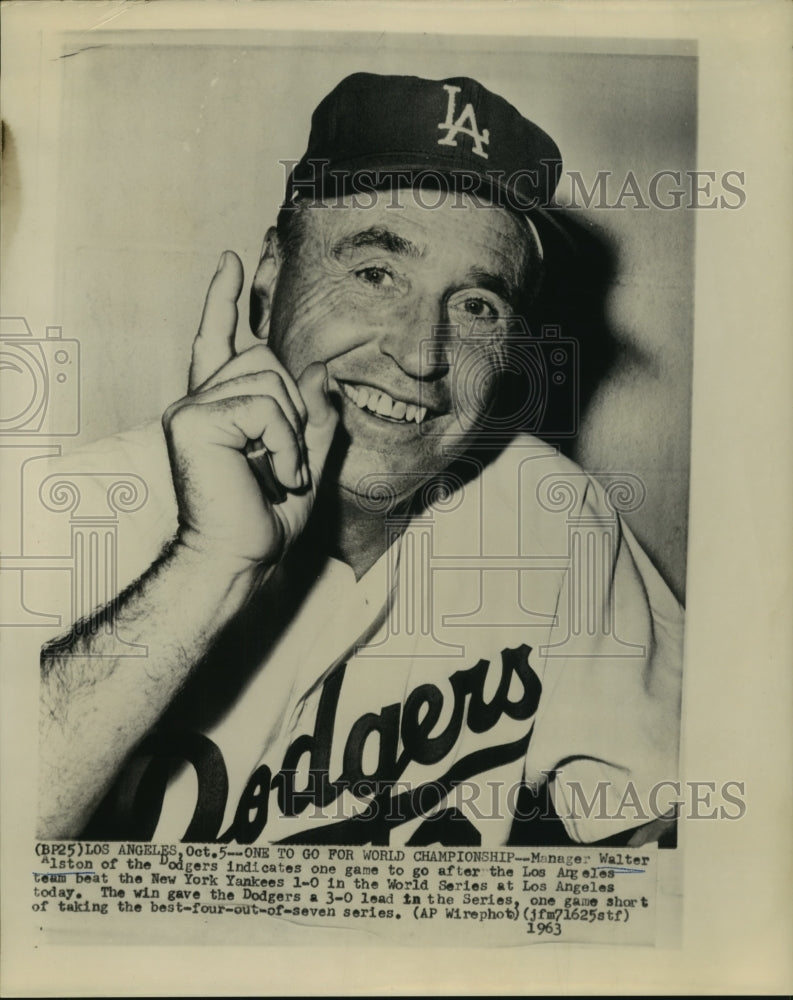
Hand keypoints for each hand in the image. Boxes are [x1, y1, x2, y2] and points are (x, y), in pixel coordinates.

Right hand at [162, 251, 338, 570]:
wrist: (238, 557)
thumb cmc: (264, 516)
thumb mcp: (306, 460)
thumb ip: (315, 417)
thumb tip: (322, 371)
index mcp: (219, 405)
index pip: (221, 340)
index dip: (226, 300)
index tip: (234, 260)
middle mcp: (198, 399)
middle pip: (266, 358)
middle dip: (294, 408)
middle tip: (285, 459)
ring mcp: (190, 407)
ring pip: (270, 379)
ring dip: (292, 432)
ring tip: (281, 471)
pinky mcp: (193, 420)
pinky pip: (264, 408)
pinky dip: (285, 444)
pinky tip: (278, 473)